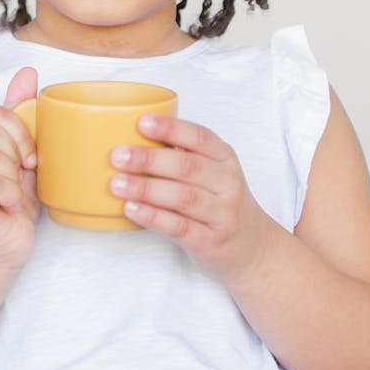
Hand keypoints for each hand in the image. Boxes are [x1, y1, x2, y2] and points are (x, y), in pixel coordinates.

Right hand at [0, 67, 39, 271]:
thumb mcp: (18, 150)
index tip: (26, 157)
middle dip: (15, 156)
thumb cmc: (10, 199)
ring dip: (13, 178)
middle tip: (16, 178)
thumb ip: (17, 111)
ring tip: (10, 194)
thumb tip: (27, 72)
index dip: (19, 132)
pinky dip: (11, 196)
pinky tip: (7, 208)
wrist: (5, 244)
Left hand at [109, 114, 271, 285]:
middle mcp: (227, 184)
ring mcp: (222, 215)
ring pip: (182, 197)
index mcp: (225, 159)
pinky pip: (180, 228)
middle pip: (187, 167)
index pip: (200, 138)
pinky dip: (153, 217)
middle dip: (149, 160)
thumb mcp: (214, 173)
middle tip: (118, 156)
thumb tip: (131, 137)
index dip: (171, 129)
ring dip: (146, 189)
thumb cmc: (220, 202)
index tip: (142, 122)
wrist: (253, 247)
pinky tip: (132, 209)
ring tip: (117, 183)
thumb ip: (183, 156)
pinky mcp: (211, 242)